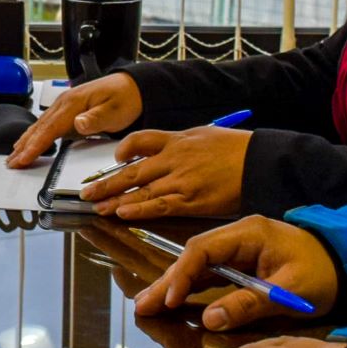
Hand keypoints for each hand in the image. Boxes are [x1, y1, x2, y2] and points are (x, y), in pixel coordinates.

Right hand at [6, 73, 142, 165]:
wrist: (132, 86)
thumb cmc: (125, 98)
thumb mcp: (115, 110)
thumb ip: (96, 119)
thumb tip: (78, 123)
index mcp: (74, 103)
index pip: (49, 128)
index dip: (35, 145)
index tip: (23, 159)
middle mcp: (64, 103)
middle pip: (39, 127)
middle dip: (23, 146)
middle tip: (11, 162)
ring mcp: (64, 105)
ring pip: (40, 126)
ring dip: (25, 141)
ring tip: (13, 156)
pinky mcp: (67, 110)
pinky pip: (46, 125)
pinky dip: (34, 135)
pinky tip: (28, 142)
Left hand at [81, 126, 250, 219]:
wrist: (261, 160)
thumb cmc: (239, 149)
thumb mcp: (207, 135)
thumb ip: (185, 143)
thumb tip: (171, 148)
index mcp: (177, 139)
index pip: (141, 140)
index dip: (124, 149)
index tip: (115, 158)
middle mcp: (173, 158)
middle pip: (131, 169)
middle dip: (106, 182)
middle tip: (86, 192)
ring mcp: (180, 180)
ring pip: (140, 190)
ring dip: (114, 199)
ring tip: (96, 207)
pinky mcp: (191, 200)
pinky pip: (158, 205)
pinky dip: (139, 209)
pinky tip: (122, 213)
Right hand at [133, 215, 340, 328]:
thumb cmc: (324, 273)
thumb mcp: (289, 290)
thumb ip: (249, 303)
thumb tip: (209, 319)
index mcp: (250, 232)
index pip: (204, 248)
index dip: (182, 273)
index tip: (171, 299)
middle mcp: (239, 236)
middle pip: (194, 256)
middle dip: (168, 281)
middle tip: (142, 304)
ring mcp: (240, 250)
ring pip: (198, 266)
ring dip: (174, 286)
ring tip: (147, 306)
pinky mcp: (243, 264)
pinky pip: (210, 275)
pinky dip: (191, 288)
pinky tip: (174, 302)